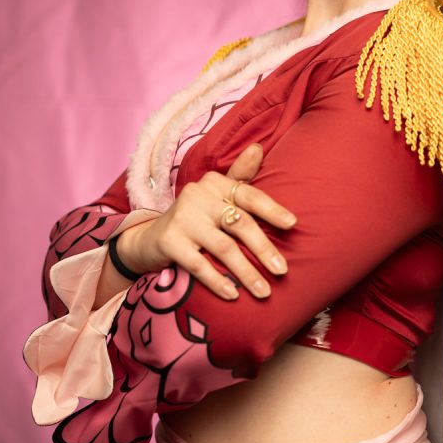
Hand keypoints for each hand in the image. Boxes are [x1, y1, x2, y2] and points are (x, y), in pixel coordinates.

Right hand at [117, 144, 295, 299]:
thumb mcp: (215, 196)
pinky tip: (233, 295)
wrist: (149, 239)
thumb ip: (239, 176)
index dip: (271, 209)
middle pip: (239, 223)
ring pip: (223, 247)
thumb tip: (258, 148)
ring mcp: (182, 219)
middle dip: (264, 249)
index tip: (292, 224)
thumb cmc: (194, 218)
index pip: (248, 194)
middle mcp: (198, 196)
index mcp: (214, 184)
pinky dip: (218, 281)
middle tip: (282, 271)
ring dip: (246, 272)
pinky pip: (199, 265)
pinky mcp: (169, 242)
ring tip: (264, 291)